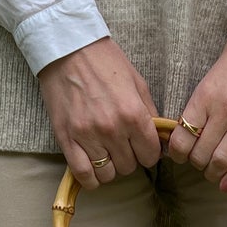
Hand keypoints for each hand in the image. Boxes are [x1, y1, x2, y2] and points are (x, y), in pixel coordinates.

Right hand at [38, 37, 162, 187]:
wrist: (68, 48)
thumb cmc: (105, 62)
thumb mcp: (137, 83)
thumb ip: (149, 113)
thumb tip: (160, 139)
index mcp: (133, 114)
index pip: (150, 155)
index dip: (149, 153)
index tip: (143, 147)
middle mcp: (112, 128)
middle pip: (129, 166)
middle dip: (129, 158)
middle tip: (123, 145)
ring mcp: (87, 136)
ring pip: (108, 174)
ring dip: (110, 168)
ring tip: (107, 153)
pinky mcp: (66, 139)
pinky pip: (83, 174)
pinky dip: (91, 178)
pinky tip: (93, 168)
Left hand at [165, 18, 226, 189]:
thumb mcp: (211, 79)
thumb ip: (200, 107)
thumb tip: (187, 136)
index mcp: (205, 96)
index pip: (182, 137)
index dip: (177, 154)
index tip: (179, 156)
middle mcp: (225, 109)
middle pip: (201, 154)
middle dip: (196, 165)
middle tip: (198, 164)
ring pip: (222, 160)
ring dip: (213, 173)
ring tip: (213, 173)